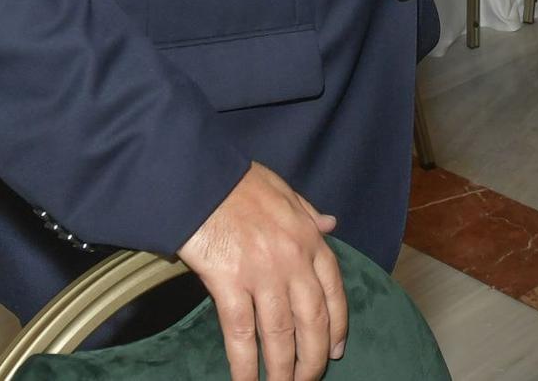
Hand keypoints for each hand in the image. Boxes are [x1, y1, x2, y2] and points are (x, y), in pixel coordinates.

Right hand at [177, 163, 346, 380]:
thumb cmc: (238, 182)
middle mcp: (292, 259)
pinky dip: (246, 364)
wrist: (200, 177)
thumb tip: (331, 224)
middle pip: (312, 320)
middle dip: (313, 358)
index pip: (333, 290)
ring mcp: (263, 273)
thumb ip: (309, 213)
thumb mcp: (285, 190)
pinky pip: (242, 333)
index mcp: (309, 237)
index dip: (337, 325)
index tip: (336, 350)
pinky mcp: (229, 282)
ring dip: (283, 369)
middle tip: (308, 380)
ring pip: (281, 333)